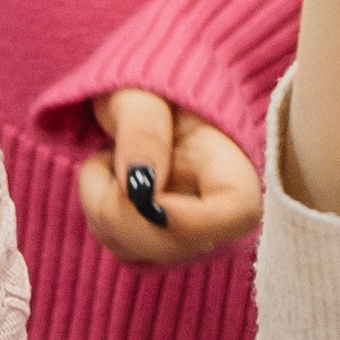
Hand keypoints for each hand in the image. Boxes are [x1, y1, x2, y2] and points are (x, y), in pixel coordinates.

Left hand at [77, 89, 262, 267]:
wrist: (145, 101)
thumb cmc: (150, 87)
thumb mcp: (140, 92)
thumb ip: (143, 131)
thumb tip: (140, 189)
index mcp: (230, 163)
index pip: (239, 213)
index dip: (193, 219)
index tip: (143, 193)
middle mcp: (221, 212)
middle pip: (174, 244)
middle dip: (119, 205)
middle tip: (106, 155)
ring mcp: (192, 237)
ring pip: (137, 252)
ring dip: (101, 206)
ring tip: (111, 160)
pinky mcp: (162, 248)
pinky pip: (122, 251)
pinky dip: (101, 219)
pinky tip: (111, 184)